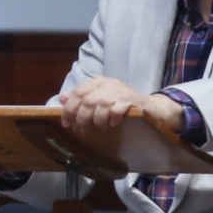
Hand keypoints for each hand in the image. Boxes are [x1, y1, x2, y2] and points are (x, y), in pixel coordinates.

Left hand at [59, 76, 183, 134]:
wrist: (150, 108)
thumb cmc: (122, 105)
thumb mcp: (100, 101)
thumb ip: (82, 100)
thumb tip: (62, 99)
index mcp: (99, 82)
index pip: (78, 93)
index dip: (70, 109)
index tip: (67, 124)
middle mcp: (109, 83)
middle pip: (88, 101)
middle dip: (83, 118)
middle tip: (83, 130)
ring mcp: (121, 90)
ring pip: (101, 105)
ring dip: (98, 120)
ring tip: (100, 128)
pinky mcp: (132, 99)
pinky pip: (118, 108)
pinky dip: (112, 117)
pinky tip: (113, 123)